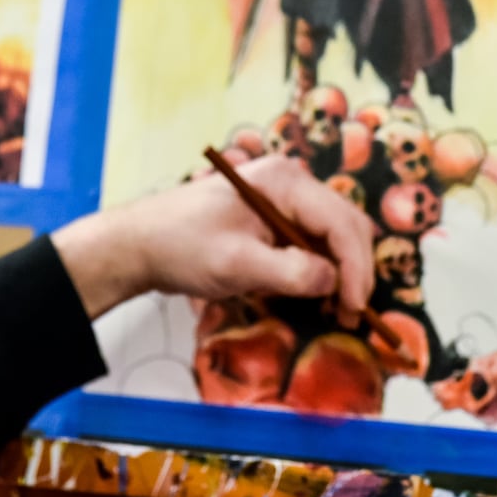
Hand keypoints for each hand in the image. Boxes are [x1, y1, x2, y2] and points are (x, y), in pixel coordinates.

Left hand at [50, 155, 374, 324]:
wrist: (141, 243)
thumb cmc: (181, 246)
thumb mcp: (235, 264)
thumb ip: (289, 273)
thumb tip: (333, 282)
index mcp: (283, 182)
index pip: (341, 222)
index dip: (356, 268)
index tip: (354, 308)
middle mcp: (289, 184)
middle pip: (344, 225)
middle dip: (354, 270)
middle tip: (349, 315)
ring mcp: (282, 200)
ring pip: (333, 235)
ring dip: (341, 271)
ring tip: (336, 311)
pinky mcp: (274, 219)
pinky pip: (312, 242)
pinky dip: (321, 269)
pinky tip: (316, 296)